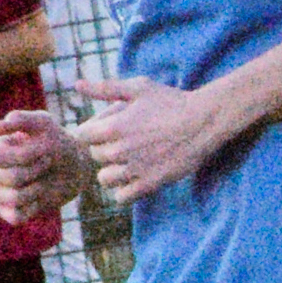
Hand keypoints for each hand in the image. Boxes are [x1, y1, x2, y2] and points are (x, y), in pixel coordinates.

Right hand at [0, 105, 88, 221]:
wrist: (76, 163)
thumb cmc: (57, 140)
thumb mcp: (45, 123)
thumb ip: (23, 119)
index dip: (23, 155)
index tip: (45, 150)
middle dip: (30, 171)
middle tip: (48, 164)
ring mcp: (3, 192)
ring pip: (7, 198)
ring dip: (33, 190)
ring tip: (45, 182)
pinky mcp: (15, 210)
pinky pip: (13, 217)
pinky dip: (31, 210)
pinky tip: (42, 199)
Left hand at [66, 74, 218, 203]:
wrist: (204, 122)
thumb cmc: (171, 101)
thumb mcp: (138, 88)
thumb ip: (105, 88)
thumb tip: (76, 85)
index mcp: (114, 126)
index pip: (82, 136)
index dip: (93, 131)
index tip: (107, 128)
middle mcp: (121, 150)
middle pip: (95, 156)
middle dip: (105, 148)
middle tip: (124, 141)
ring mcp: (135, 169)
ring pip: (104, 178)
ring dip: (112, 171)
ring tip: (128, 161)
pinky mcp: (150, 184)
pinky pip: (121, 197)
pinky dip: (124, 190)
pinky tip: (135, 178)